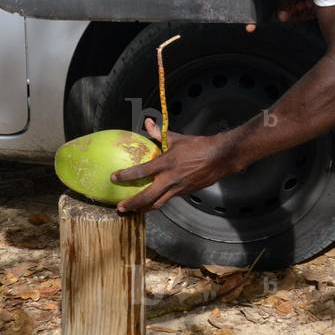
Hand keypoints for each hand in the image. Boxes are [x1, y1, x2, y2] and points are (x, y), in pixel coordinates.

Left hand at [111, 117, 237, 213]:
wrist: (220, 158)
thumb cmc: (197, 146)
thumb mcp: (176, 138)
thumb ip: (158, 133)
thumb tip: (147, 122)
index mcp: (166, 163)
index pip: (142, 171)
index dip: (126, 176)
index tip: (113, 178)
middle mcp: (171, 179)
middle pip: (148, 196)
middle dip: (132, 204)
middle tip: (120, 207)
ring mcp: (178, 189)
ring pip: (158, 204)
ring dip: (143, 209)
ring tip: (132, 212)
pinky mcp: (185, 193)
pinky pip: (168, 200)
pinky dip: (157, 204)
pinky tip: (150, 205)